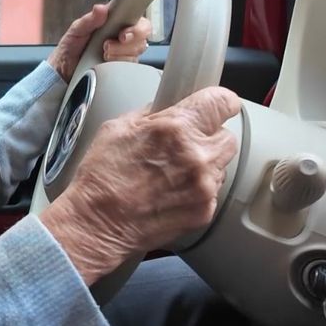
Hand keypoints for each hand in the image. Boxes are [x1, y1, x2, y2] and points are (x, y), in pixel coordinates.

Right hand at [39, 87, 240, 284]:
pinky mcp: (204, 210)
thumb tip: (166, 109)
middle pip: (227, 136)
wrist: (98, 223)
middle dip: (209, 137)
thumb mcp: (117, 129)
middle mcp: (196, 156)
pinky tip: (171, 192)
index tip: (217, 106)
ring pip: (222, 165)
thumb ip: (150, 115)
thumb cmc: (102, 179)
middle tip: (185, 144)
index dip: (219, 102)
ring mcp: (204, 186)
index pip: (221, 102)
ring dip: (205, 164)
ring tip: (172, 173)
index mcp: (175, 128)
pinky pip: (213, 191)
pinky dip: (198, 189)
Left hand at [49, 4, 152, 81]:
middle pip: (142, 40)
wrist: (62, 70)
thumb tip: (101, 9)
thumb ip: (89, 20)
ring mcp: (124, 54)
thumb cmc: (70, 47)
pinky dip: (118, 67)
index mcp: (116, 24)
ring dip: (119, 56)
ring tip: (102, 55)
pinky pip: (129, 69)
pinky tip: (106, 64)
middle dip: (126, 45)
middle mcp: (124, 38)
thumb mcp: (76, 30)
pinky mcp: (121, 69)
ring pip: (136, 55)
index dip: (137, 29)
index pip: (139, 22)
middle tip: (107, 46)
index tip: (123, 35)